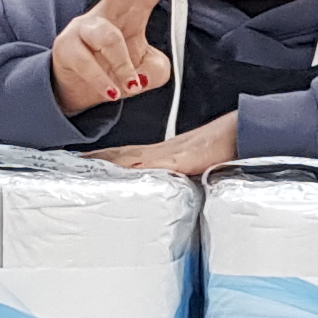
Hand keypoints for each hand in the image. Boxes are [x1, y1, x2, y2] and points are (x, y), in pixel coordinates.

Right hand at [52, 0, 187, 118]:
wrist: (76, 89)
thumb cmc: (113, 69)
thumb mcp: (146, 72)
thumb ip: (156, 70)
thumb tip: (146, 74)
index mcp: (132, 11)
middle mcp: (108, 13)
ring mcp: (85, 28)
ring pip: (108, 38)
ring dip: (122, 65)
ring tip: (129, 84)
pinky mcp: (67, 48)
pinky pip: (89, 64)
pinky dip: (104, 82)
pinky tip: (112, 91)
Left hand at [88, 110, 239, 174]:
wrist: (246, 130)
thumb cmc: (229, 145)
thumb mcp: (201, 164)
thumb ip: (184, 174)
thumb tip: (170, 187)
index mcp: (166, 154)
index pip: (127, 155)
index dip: (104, 158)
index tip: (82, 162)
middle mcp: (164, 151)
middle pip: (122, 155)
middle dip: (96, 160)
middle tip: (70, 163)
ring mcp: (174, 154)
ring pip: (134, 158)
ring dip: (110, 162)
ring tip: (85, 166)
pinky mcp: (186, 159)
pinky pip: (161, 164)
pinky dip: (143, 166)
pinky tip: (127, 169)